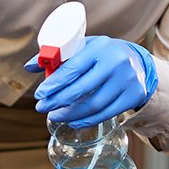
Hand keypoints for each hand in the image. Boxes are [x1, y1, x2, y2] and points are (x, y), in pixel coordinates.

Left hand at [31, 35, 157, 127]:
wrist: (138, 60)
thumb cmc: (103, 54)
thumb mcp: (83, 48)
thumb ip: (57, 57)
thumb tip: (29, 67)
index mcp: (99, 47)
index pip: (73, 68)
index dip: (54, 84)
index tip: (40, 94)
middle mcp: (115, 62)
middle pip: (82, 89)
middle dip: (58, 101)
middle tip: (42, 108)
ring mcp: (127, 80)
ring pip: (94, 105)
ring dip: (71, 114)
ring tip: (55, 116)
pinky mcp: (134, 95)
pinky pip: (107, 113)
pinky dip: (87, 120)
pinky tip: (74, 121)